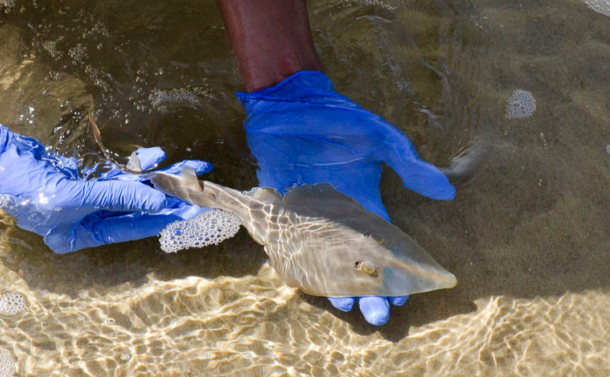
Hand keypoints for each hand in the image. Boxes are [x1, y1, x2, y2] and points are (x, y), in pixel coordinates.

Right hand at [0, 118, 210, 253]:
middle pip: (135, 209)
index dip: (160, 218)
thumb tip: (157, 201)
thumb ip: (116, 197)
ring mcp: (85, 196)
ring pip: (131, 188)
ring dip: (157, 176)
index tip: (189, 210)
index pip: (129, 229)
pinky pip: (117, 172)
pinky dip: (135, 164)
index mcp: (79, 236)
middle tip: (198, 188)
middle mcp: (85, 219)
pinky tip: (154, 156)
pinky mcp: (85, 175)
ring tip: (187, 166)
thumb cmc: (26, 185)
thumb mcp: (73, 195)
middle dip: (166, 196)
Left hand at [237, 71, 454, 324]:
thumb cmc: (337, 116)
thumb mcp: (377, 137)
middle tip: (375, 315)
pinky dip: (290, 261)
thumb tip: (445, 193)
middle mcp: (335, 214)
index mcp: (363, 201)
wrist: (288, 100)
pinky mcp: (276, 207)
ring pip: (319, 258)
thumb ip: (405, 163)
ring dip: (331, 282)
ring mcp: (305, 213)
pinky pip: (284, 241)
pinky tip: (298, 280)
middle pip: (352, 261)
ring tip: (343, 304)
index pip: (382, 245)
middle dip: (366, 289)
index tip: (405, 296)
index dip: (394, 272)